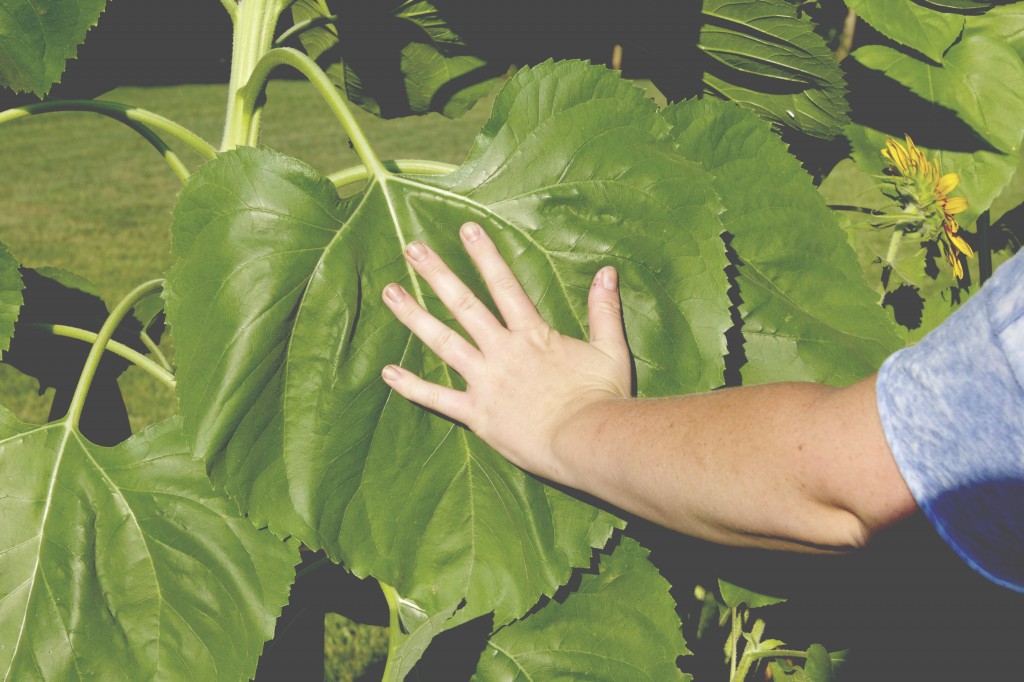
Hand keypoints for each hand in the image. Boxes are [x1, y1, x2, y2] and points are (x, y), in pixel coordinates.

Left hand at [380, 222, 632, 483]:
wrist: (585, 440)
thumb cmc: (601, 398)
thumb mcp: (610, 349)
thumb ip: (604, 310)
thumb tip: (608, 271)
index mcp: (532, 334)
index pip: (504, 285)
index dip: (485, 255)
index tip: (466, 229)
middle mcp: (502, 351)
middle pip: (464, 304)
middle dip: (437, 274)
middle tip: (412, 249)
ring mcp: (485, 381)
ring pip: (443, 342)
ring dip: (414, 316)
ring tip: (391, 292)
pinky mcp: (476, 413)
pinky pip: (437, 398)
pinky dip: (411, 386)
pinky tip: (387, 372)